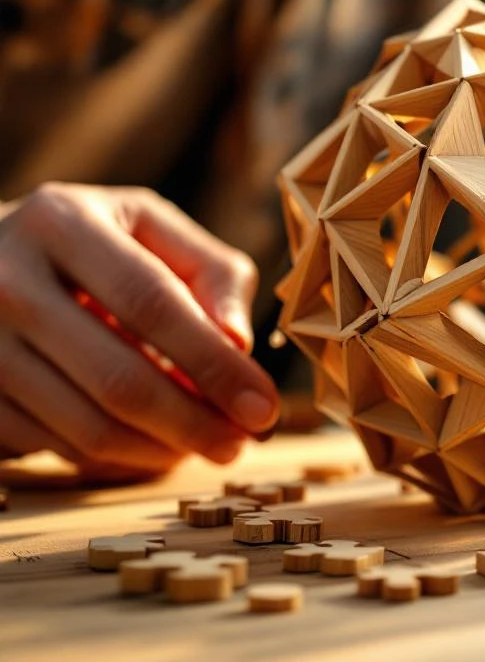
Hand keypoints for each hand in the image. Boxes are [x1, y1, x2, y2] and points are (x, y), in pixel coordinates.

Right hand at [0, 183, 278, 478]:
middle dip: (194, 424)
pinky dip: (118, 458)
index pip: (152, 304)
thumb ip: (214, 274)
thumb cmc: (97, 242)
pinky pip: (58, 448)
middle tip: (239, 445)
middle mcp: (6, 281)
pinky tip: (154, 444)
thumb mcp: (154, 229)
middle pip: (119, 379)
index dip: (213, 364)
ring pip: (87, 427)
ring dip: (161, 450)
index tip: (262, 407)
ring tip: (206, 445)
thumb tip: (239, 343)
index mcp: (62, 223)